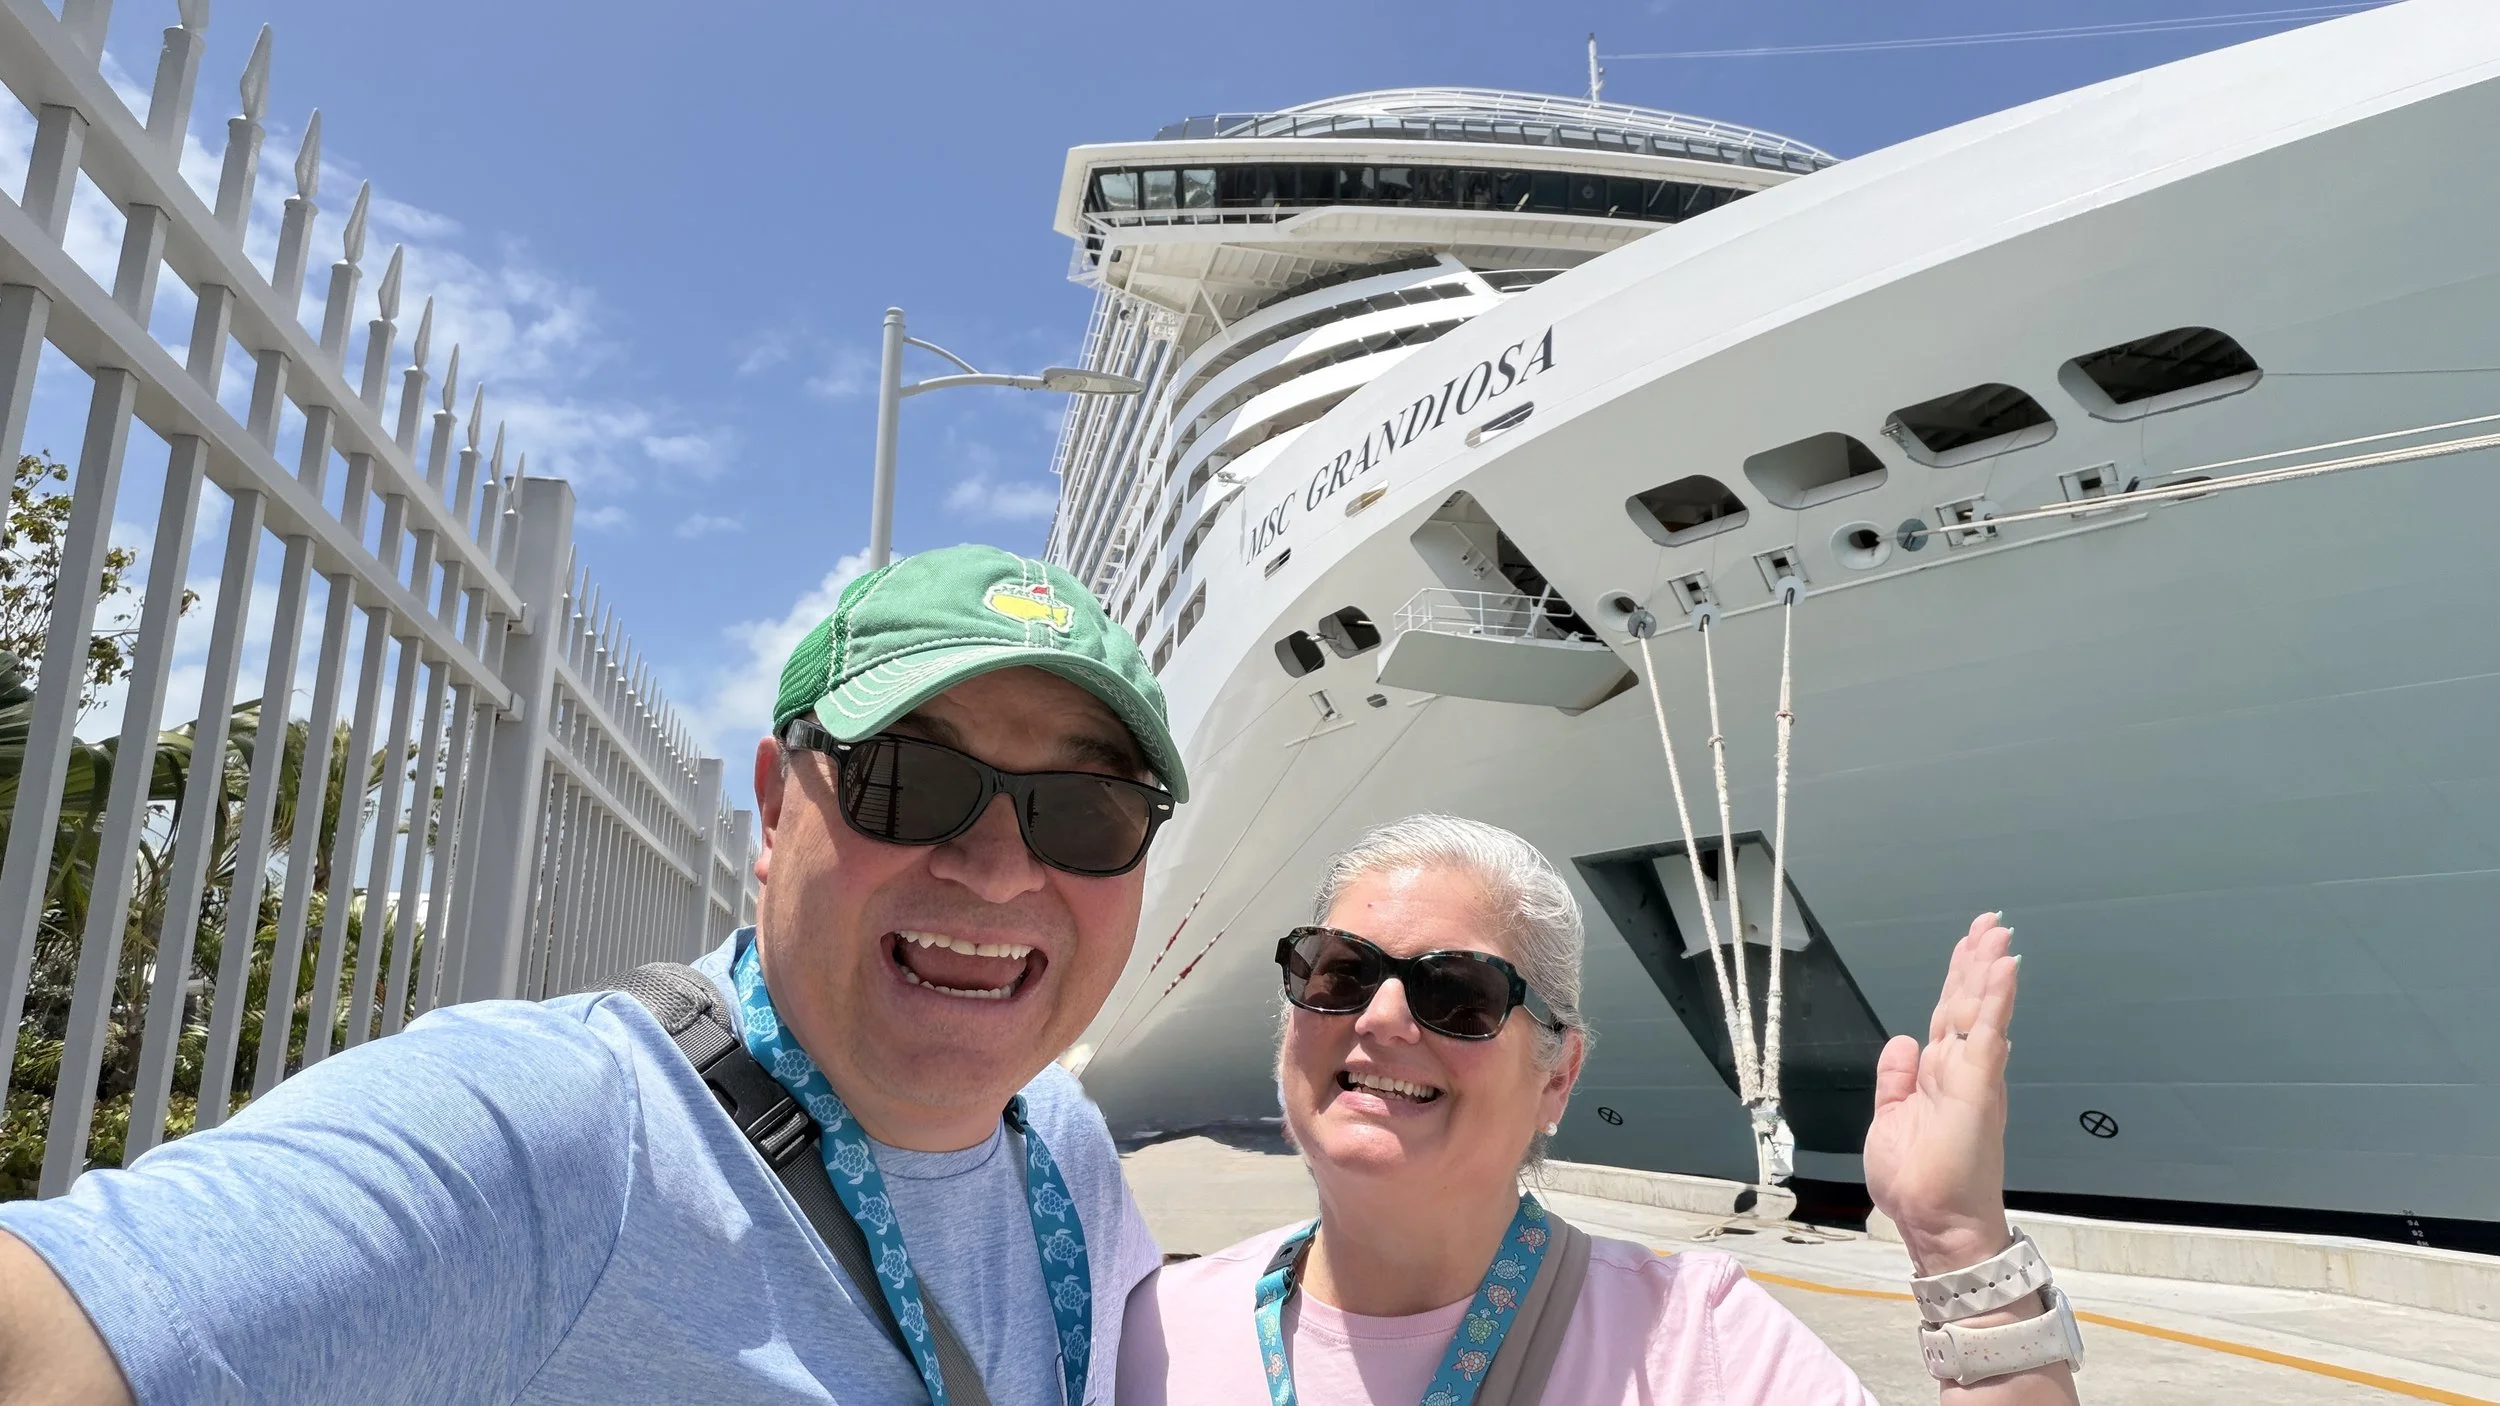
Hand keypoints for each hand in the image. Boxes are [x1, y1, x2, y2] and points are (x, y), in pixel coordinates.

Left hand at [1864, 913, 2019, 1273]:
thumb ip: (1896, 1079)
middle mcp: (1961, 1071)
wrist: (1933, 1224)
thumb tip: (1901, 1042)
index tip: (1968, 945)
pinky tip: (2004, 969)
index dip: (1957, 980)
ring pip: (1980, 1011)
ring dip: (1989, 970)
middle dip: (1977, 962)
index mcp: (1940, 1078)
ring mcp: (1973, 1077)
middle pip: (1967, 1004)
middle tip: (1989, 923)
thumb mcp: (1891, 1119)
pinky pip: (1988, 1034)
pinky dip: (1996, 999)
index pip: (1947, 1017)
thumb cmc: (1917, 1183)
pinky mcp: (1979, 1088)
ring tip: (1999, 933)